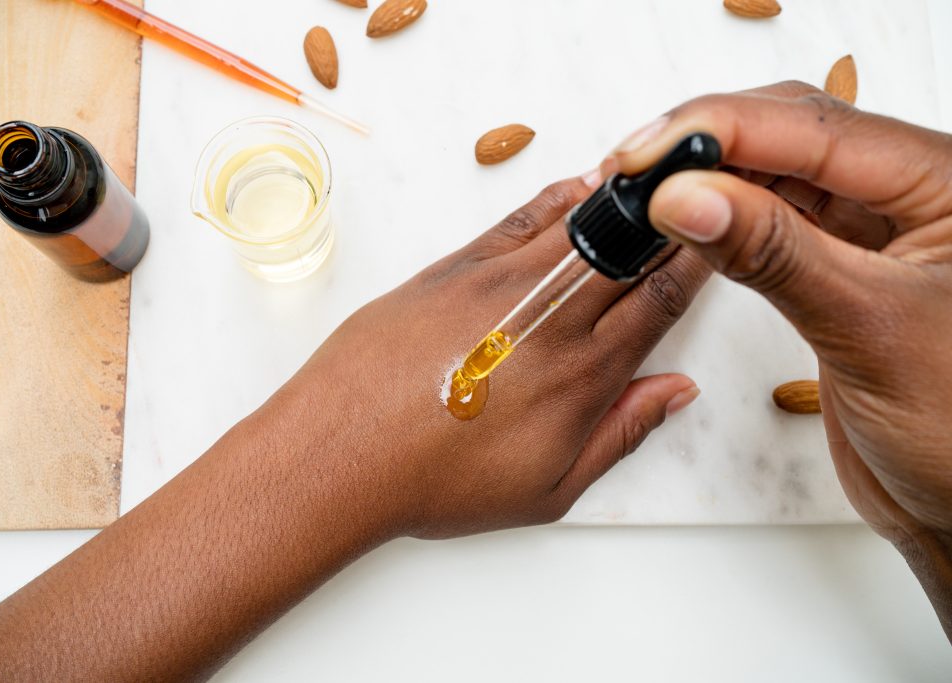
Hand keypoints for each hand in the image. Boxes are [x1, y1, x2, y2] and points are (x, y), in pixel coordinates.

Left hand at [286, 172, 708, 538]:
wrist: (343, 453)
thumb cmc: (437, 480)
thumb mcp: (548, 489)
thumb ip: (621, 434)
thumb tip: (674, 390)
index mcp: (583, 375)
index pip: (661, 299)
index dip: (696, 263)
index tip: (713, 243)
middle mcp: (550, 318)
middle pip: (632, 250)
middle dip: (670, 220)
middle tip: (694, 196)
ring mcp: (501, 283)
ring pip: (583, 222)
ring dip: (624, 197)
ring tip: (651, 179)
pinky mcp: (455, 266)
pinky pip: (522, 216)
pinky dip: (560, 197)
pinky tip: (580, 188)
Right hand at [615, 81, 951, 635]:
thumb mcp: (865, 329)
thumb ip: (772, 254)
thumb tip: (685, 198)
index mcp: (947, 184)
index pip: (817, 127)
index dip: (721, 130)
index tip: (647, 154)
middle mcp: (912, 192)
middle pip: (791, 130)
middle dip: (707, 141)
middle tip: (633, 166)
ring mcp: (874, 226)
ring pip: (775, 170)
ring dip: (707, 176)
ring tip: (645, 190)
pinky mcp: (840, 262)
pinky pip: (772, 217)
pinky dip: (722, 215)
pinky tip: (685, 218)